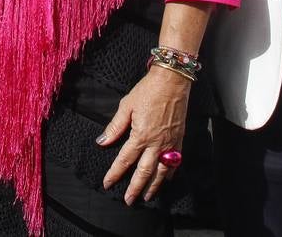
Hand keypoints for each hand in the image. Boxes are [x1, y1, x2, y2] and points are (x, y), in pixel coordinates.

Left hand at [96, 66, 190, 204]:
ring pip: (161, 171)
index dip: (115, 173)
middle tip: (129, 200)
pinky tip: (166, 179)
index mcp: (140, 135)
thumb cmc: (147, 91)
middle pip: (144, 171)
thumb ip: (115, 127)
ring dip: (154, 186)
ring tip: (147, 196)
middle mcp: (156, 143)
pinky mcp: (179, 139)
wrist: (172, 81)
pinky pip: (175, 161)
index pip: (125, 160)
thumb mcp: (127, 106)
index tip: (108, 183)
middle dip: (135, 187)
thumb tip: (102, 142)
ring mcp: (169, 143)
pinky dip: (170, 173)